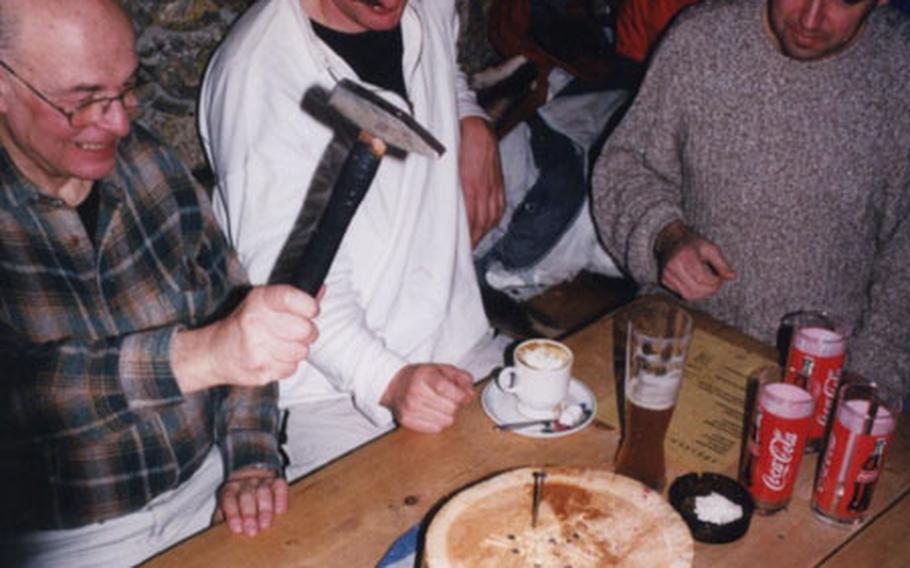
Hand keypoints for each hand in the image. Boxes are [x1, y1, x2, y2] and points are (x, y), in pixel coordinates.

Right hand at [173, 285, 318, 392]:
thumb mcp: (264, 302)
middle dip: (307, 331)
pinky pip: (292, 368)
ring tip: (281, 344)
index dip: (310, 306)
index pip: (293, 298)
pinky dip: (287, 364)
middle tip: (296, 331)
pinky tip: (273, 357)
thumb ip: (294, 297)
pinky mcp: (260, 371)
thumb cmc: (244, 324)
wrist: (215, 353)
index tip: (311, 310)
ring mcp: (257, 349)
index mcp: (259, 301)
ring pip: (302, 352)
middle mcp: (256, 323)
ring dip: (297, 349)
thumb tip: (321, 290)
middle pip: (306, 329)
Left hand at [214, 467, 287, 536]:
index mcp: (230, 489)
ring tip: (265, 525)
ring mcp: (262, 480)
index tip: (237, 528)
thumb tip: (216, 534)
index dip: (233, 513)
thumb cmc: (238, 500)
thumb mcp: (226, 508)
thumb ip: (220, 519)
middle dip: (249, 514)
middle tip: (252, 531)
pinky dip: (280, 499)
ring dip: (264, 510)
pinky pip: (280, 486)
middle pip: (246, 495)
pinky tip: (279, 512)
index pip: (229, 498)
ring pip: (263, 491)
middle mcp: (245, 482)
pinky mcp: (277, 480)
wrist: (252, 477)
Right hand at [380, 363, 474, 432]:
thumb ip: (462, 378)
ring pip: (445, 420)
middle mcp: (415, 392)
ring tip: (439, 406)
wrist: (394, 384)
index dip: (461, 395)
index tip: (464, 396)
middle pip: (450, 408)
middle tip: (448, 399)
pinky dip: (437, 422)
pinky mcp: (406, 420)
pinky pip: (435, 428)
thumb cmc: (421, 377)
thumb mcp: (443, 369)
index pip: (447, 390)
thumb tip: (470, 394)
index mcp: (424, 376)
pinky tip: (432, 413)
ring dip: (447, 415)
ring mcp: (409, 408)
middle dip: (455, 405)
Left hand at [458, 116, 505, 246]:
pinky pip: (497, 209)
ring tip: (472, 243)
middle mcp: (484, 190)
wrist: (476, 126)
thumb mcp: (447, 167)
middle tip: (462, 252)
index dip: (464, 238)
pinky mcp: (499, 186)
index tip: (457, 249)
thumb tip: (438, 209)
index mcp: (471, 186)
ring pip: (490, 219)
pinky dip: (491, 221)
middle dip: (471, 241)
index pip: (469, 221)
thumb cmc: (457, 143)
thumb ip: (446, 187)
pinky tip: (485, 227)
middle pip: (480, 224)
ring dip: (481, 233)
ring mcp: (494, 188)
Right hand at [655, 221, 734, 299]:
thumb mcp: (710, 248)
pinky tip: (698, 285)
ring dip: (702, 294)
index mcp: (685, 255)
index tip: (720, 279)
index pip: (702, 277)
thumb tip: (732, 276)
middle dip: (710, 290)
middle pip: (695, 288)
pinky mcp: (664, 280)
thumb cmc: (693, 244)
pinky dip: (693, 293)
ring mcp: (667, 274)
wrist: (671, 241)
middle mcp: (673, 266)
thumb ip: (722, 263)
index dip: (714, 282)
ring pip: (688, 295)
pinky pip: (681, 294)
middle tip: (717, 285)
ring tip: (709, 287)